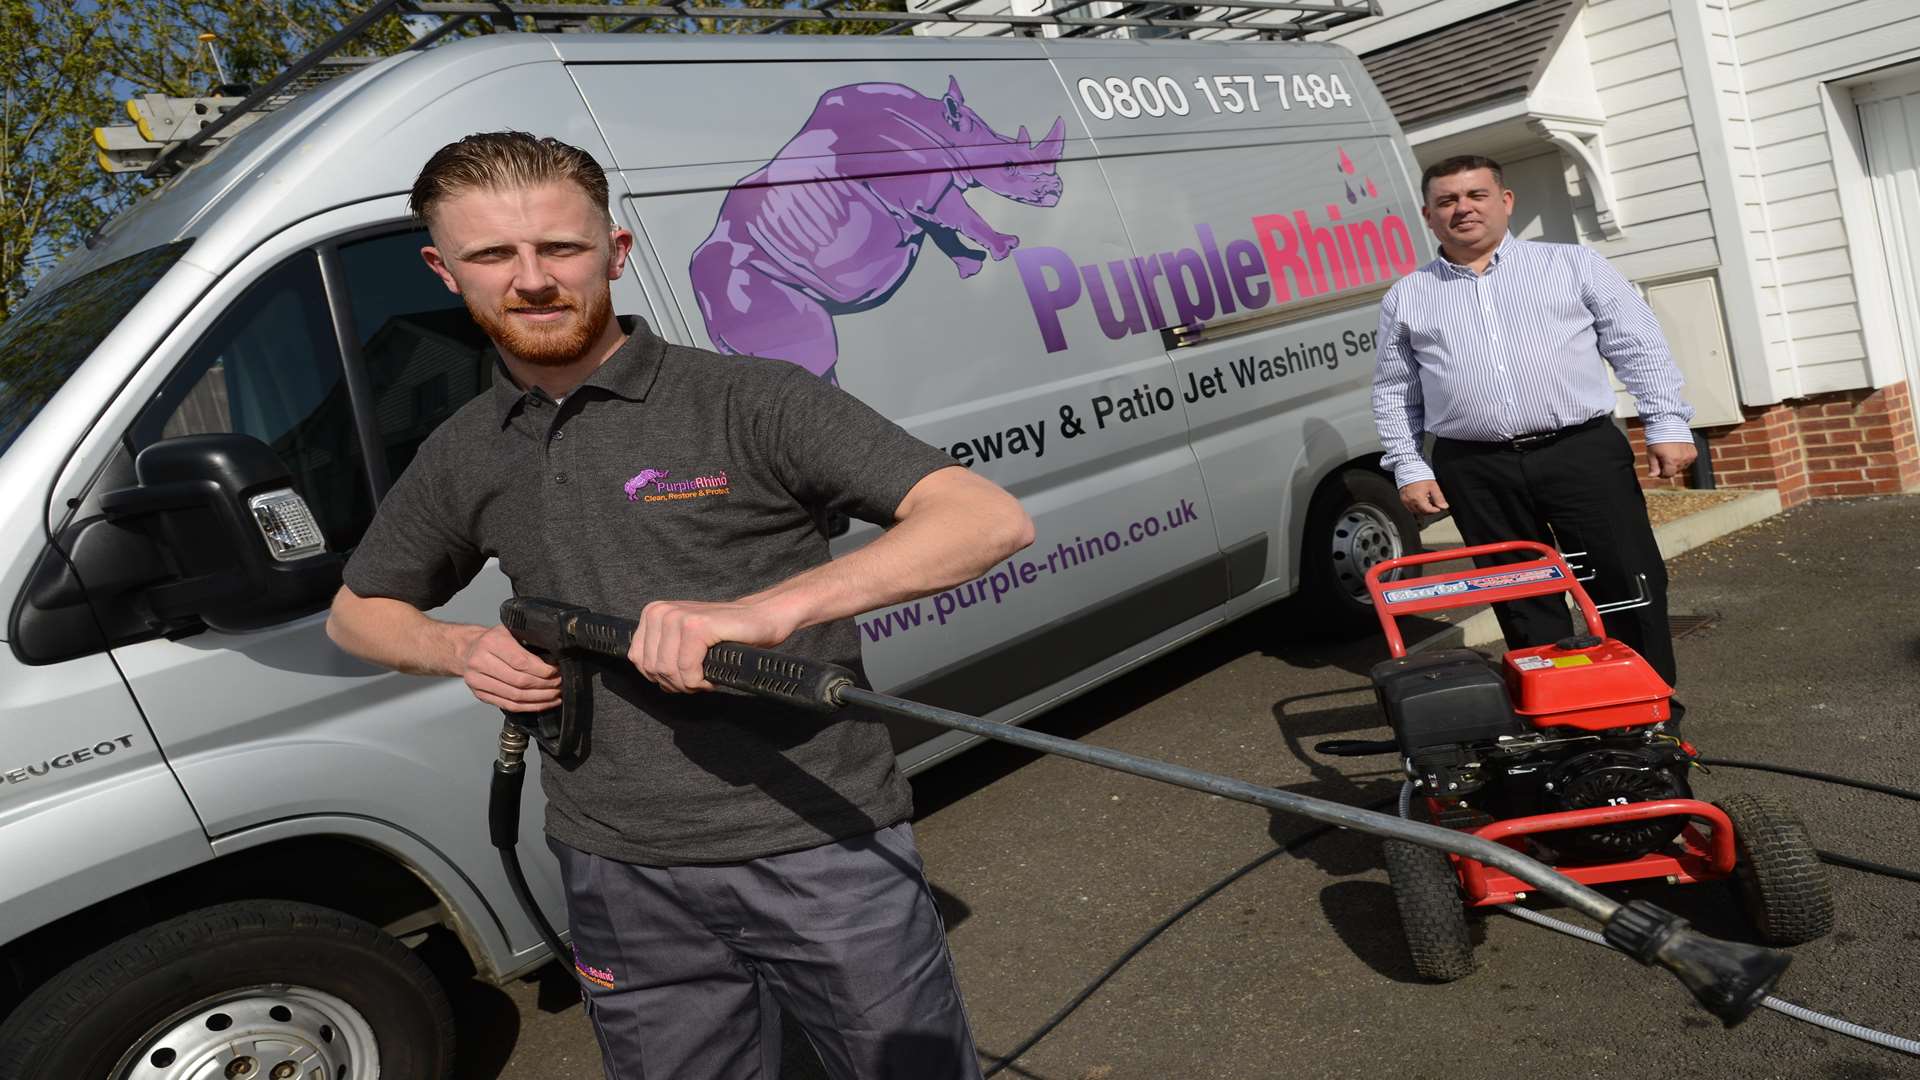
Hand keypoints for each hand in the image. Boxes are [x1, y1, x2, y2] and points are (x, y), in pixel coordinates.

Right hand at [460, 625, 560, 711]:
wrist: (466, 649)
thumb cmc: (492, 640)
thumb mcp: (509, 631)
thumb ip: (527, 642)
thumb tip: (553, 658)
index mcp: (491, 643)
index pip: (521, 661)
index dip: (542, 670)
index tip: (556, 671)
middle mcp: (481, 662)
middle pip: (519, 681)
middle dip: (544, 685)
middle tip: (559, 683)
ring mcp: (478, 681)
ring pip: (515, 696)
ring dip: (539, 698)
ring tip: (555, 695)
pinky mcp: (480, 694)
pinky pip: (508, 705)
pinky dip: (529, 707)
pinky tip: (543, 703)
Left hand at [629, 599, 797, 693]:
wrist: (759, 618)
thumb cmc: (724, 634)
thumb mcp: (682, 641)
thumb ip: (661, 654)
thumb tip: (651, 678)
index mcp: (653, 613)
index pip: (638, 659)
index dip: (661, 677)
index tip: (683, 676)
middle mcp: (661, 611)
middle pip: (653, 668)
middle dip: (676, 683)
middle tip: (697, 680)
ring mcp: (678, 617)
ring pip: (668, 671)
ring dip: (689, 684)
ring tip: (705, 677)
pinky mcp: (696, 626)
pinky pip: (687, 669)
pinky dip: (700, 681)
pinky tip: (711, 677)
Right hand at [1399, 480, 1448, 514]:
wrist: (1409, 469)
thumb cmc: (1420, 476)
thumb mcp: (1433, 486)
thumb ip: (1439, 498)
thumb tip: (1444, 506)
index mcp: (1418, 499)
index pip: (1428, 510)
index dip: (1435, 510)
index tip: (1439, 507)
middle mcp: (1410, 502)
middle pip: (1422, 512)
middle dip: (1429, 510)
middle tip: (1434, 505)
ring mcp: (1405, 501)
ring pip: (1415, 511)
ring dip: (1422, 510)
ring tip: (1427, 502)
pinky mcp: (1403, 499)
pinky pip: (1410, 508)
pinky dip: (1416, 507)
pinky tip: (1420, 502)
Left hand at [1647, 441, 1697, 478]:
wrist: (1668, 424)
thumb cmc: (1657, 438)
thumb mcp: (1651, 453)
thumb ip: (1653, 466)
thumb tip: (1652, 476)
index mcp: (1672, 461)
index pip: (1668, 475)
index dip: (1661, 473)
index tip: (1658, 468)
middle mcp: (1682, 460)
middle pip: (1675, 471)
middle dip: (1668, 467)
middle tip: (1663, 458)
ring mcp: (1689, 456)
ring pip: (1682, 466)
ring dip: (1676, 463)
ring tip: (1670, 453)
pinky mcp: (1694, 452)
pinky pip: (1688, 460)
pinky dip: (1683, 458)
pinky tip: (1677, 451)